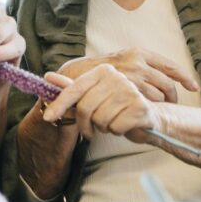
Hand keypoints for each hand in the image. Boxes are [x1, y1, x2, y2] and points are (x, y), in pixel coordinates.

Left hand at [41, 66, 160, 142]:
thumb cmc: (119, 107)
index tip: (48, 117)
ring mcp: (130, 91)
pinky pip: (115, 127)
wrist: (152, 115)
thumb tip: (48, 77)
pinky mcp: (140, 107)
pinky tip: (125, 125)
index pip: (75, 89)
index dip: (60, 105)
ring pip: (101, 120)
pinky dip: (118, 131)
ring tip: (113, 122)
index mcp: (103, 71)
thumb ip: (72, 88)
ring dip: (104, 128)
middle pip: (86, 108)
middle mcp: (117, 77)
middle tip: (91, 130)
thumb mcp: (95, 96)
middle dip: (85, 125)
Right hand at [59, 49, 199, 102]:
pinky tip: (141, 114)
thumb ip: (140, 66)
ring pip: (157, 98)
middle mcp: (138, 63)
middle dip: (172, 98)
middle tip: (171, 106)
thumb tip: (163, 76)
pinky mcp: (123, 92)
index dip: (185, 78)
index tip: (194, 87)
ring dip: (157, 107)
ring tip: (152, 111)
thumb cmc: (101, 71)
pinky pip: (143, 105)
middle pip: (167, 85)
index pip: (170, 66)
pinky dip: (145, 111)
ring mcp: (130, 78)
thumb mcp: (122, 60)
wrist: (76, 76)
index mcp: (140, 53)